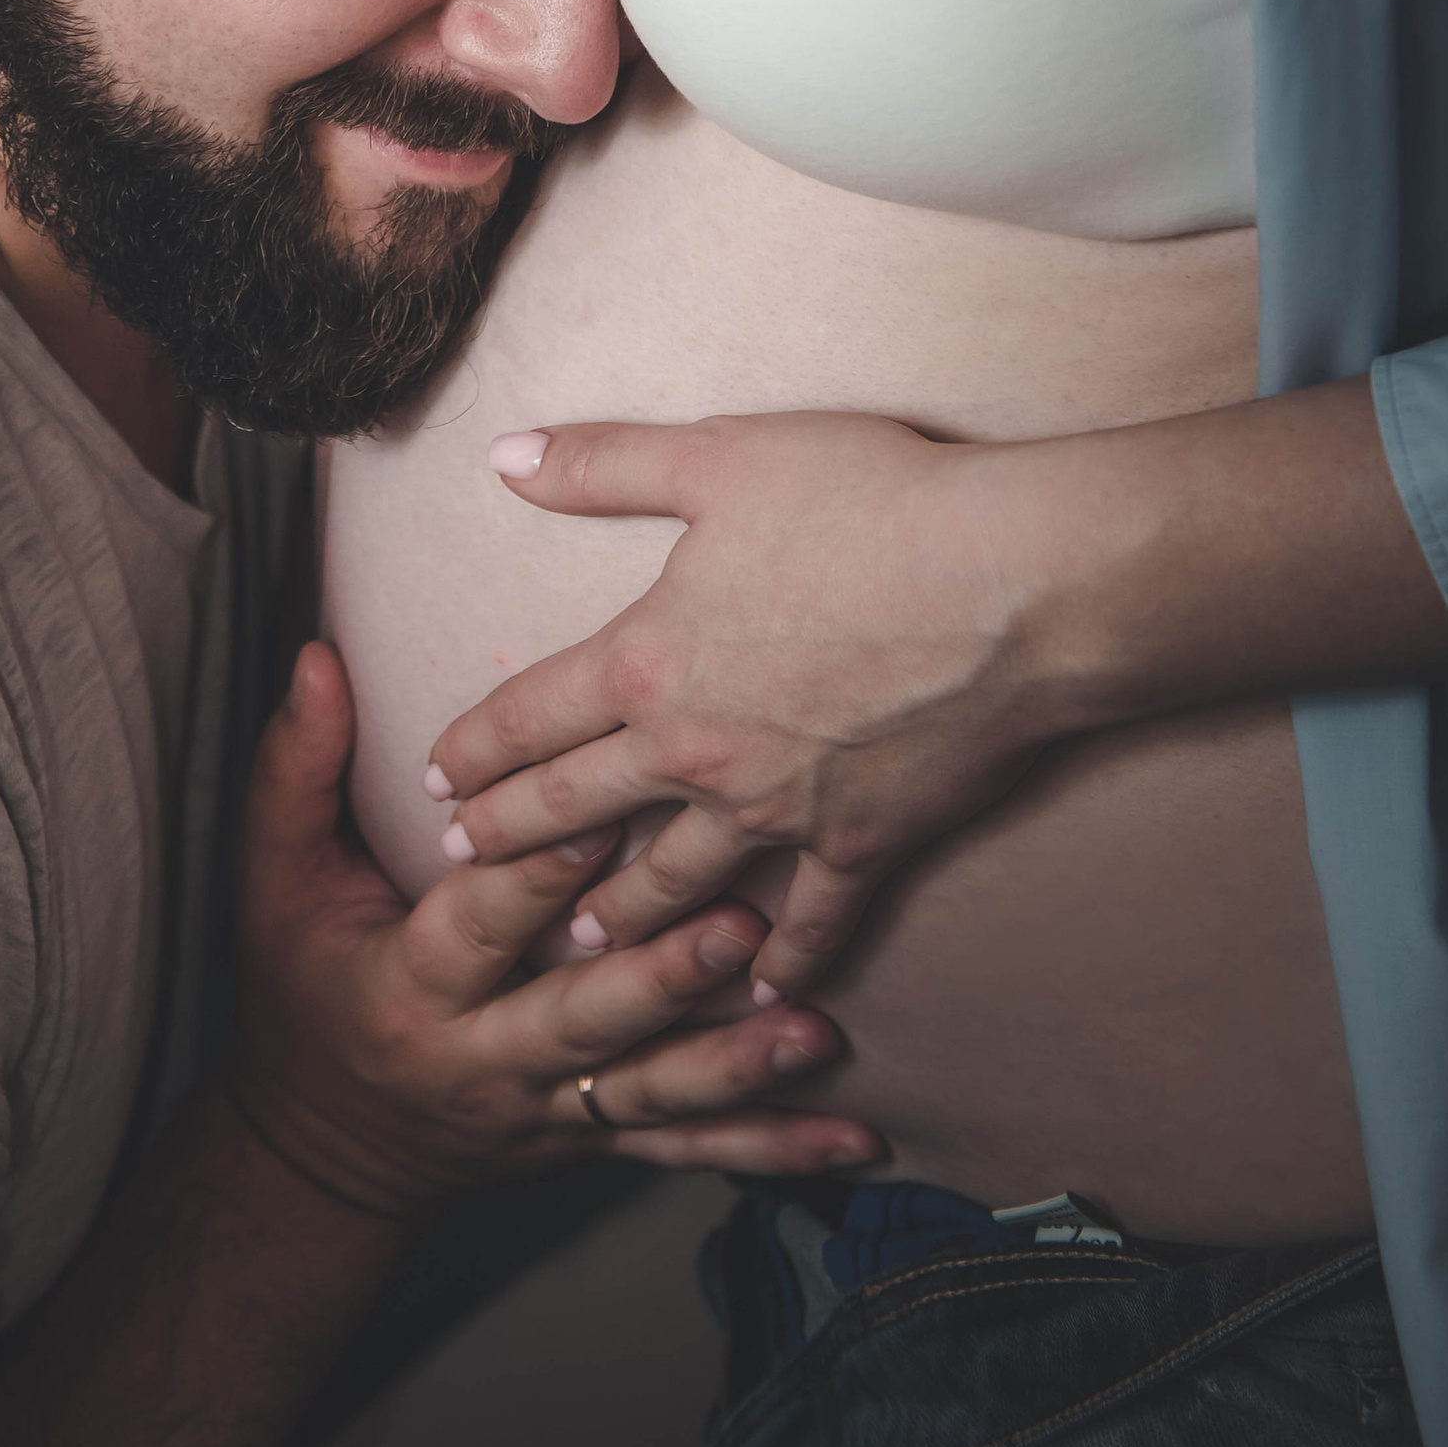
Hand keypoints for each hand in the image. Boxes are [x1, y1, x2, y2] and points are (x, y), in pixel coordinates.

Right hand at [232, 641, 880, 1213]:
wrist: (323, 1144)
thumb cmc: (301, 983)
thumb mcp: (274, 874)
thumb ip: (298, 764)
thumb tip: (316, 656)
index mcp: (411, 986)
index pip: (480, 924)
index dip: (536, 871)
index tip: (601, 814)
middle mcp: (483, 1061)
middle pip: (579, 1021)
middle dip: (660, 979)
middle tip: (739, 924)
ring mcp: (546, 1113)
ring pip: (647, 1096)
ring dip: (735, 1066)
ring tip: (815, 1028)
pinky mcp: (591, 1142)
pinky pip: (687, 1150)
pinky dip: (771, 1148)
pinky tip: (853, 1141)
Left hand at [426, 412, 1068, 998]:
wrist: (1013, 582)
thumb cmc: (868, 502)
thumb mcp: (717, 457)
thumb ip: (602, 463)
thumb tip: (503, 456)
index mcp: (647, 662)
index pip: (529, 716)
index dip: (473, 748)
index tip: (434, 779)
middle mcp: (695, 753)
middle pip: (575, 811)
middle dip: (510, 842)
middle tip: (462, 869)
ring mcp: (778, 810)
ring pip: (672, 884)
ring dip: (616, 918)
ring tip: (576, 943)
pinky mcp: (862, 842)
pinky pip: (810, 921)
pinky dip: (781, 962)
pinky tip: (758, 990)